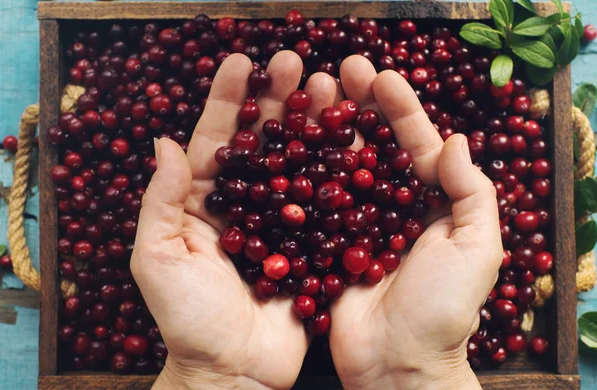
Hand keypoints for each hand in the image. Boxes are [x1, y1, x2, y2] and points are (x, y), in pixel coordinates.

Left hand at [130, 51, 336, 389]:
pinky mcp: (311, 244)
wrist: (233, 371)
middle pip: (264, 143)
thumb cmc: (188, 320)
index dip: (227, 100)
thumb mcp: (157, 259)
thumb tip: (165, 142)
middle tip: (297, 63)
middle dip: (279, 102)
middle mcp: (245, 205)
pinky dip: (337, 172)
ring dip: (313, 126)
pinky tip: (354, 141)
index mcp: (203, 202)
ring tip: (331, 89)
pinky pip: (324, 203)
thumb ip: (160, 201)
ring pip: (298, 164)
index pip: (215, 140)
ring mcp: (281, 223)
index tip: (241, 62)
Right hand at [328, 57, 501, 388]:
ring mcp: (355, 222)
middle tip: (338, 70)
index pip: (417, 143)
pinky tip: (287, 143)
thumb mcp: (476, 250)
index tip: (379, 75)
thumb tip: (456, 140)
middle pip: (374, 145)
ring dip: (327, 129)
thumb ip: (471, 193)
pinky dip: (302, 171)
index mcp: (432, 202)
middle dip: (358, 106)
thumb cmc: (444, 311)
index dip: (399, 108)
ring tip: (309, 95)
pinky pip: (314, 200)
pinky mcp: (325, 242)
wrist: (398, 365)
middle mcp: (392, 206)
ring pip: (341, 165)